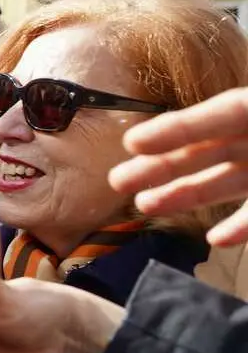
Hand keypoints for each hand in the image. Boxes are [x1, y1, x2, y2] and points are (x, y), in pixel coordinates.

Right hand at [110, 87, 247, 246]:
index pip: (222, 113)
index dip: (178, 128)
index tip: (133, 144)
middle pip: (207, 150)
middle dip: (162, 165)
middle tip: (117, 181)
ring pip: (225, 182)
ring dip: (184, 195)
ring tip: (144, 205)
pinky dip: (239, 227)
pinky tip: (215, 239)